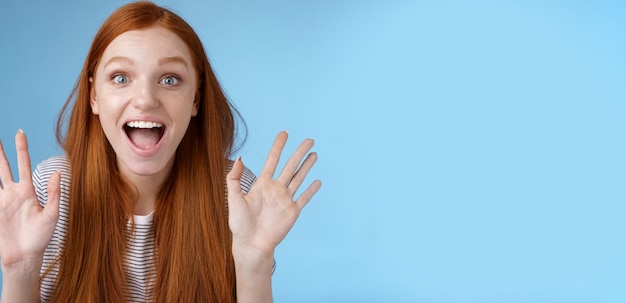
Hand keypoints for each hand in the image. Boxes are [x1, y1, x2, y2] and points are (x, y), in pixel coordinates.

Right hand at [0, 130, 60, 268]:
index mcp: (28, 191)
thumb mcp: (52, 215)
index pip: (23, 164)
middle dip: (0, 152)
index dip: (21, 148)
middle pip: (4, 167)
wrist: (25, 257)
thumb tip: (59, 172)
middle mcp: (13, 193)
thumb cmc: (41, 238)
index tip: (20, 132)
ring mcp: (2, 202)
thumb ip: (54, 193)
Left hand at [227, 131, 321, 255]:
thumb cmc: (240, 223)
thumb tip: (239, 158)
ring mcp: (285, 200)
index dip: (278, 147)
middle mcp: (276, 189)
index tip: (284, 133)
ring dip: (307, 166)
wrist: (251, 243)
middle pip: (290, 166)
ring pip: (299, 178)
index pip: (273, 160)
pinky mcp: (292, 212)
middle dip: (299, 152)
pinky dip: (311, 190)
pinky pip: (304, 198)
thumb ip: (234, 178)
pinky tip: (317, 181)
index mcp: (262, 184)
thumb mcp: (234, 198)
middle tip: (309, 140)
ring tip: (314, 154)